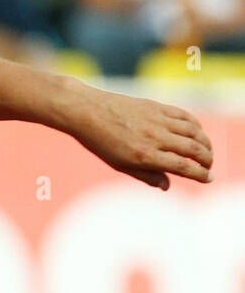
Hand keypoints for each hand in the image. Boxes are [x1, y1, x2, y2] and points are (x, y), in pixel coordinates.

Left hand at [68, 86, 213, 188]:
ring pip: (193, 132)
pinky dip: (195, 125)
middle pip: (193, 150)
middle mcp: (153, 138)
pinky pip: (184, 116)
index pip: (183, 167)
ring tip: (206, 151)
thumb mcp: (119, 164)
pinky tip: (196, 132)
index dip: (200, 174)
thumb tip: (167, 186)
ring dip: (205, 143)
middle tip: (208, 166)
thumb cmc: (100, 141)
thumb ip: (146, 175)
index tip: (207, 178)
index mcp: (144, 156)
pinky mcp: (155, 106)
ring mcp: (156, 120)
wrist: (86, 110)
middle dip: (207, 160)